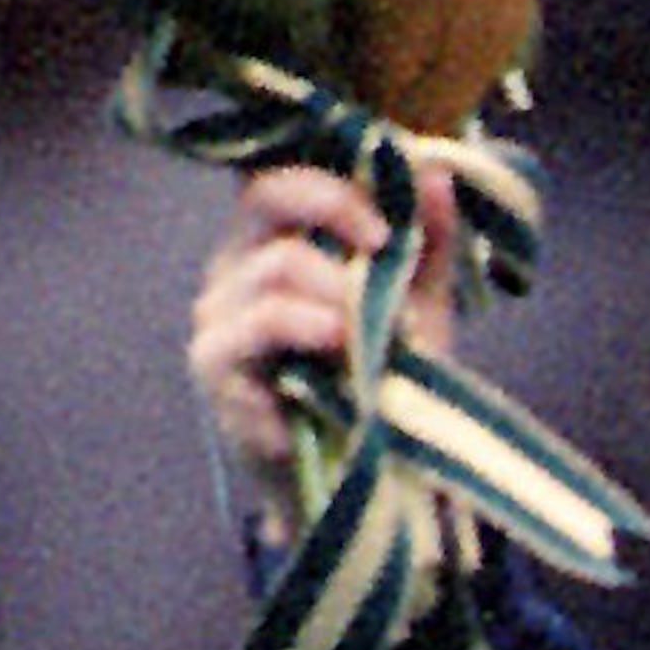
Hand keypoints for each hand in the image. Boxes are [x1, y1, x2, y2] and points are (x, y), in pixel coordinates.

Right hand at [186, 159, 462, 508]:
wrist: (363, 478)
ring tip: (367, 344)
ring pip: (271, 273)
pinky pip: (252, 333)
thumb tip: (435, 170)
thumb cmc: (379, 386)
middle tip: (387, 270)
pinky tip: (337, 372)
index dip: (332, 191)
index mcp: (270, 247)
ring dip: (336, 302)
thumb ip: (426, 242)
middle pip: (265, 206)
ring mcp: (216, 320)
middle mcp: (232, 273)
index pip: (278, 183)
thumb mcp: (414, 308)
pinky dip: (304, 343)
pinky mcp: (214, 370)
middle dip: (337, 227)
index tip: (386, 232)